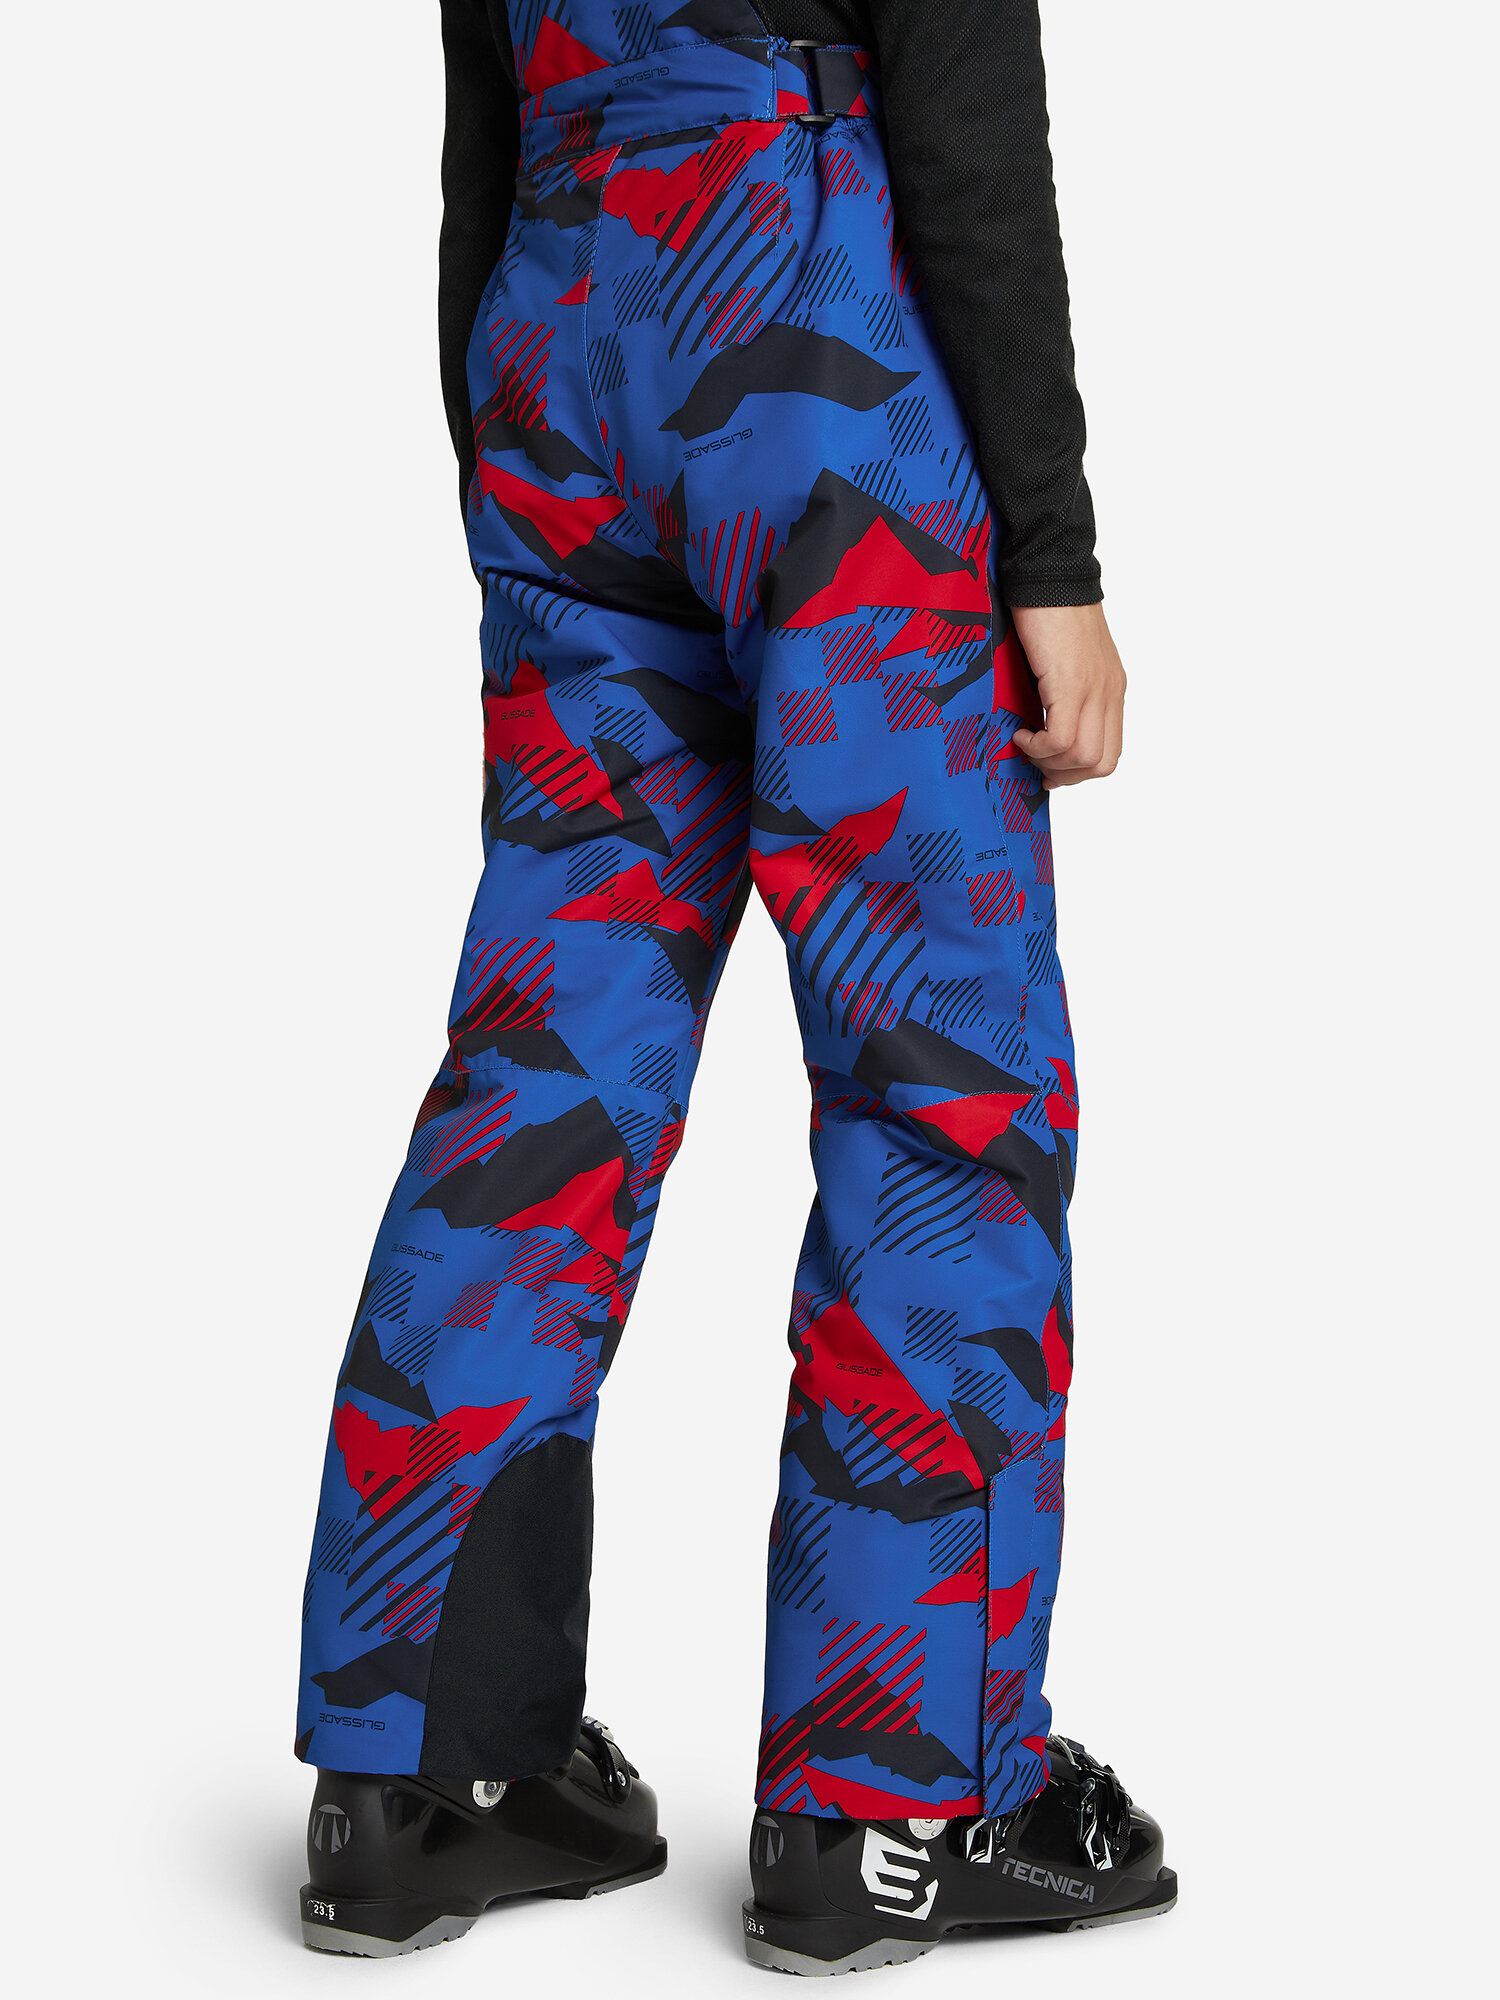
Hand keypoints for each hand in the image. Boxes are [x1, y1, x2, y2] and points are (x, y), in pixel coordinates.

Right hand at [1009, 603, 1125, 788]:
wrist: (1047, 572)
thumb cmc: (1047, 609)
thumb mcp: (1065, 660)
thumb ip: (1064, 693)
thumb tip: (1042, 726)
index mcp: (1111, 689)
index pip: (1110, 751)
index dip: (1079, 771)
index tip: (1049, 767)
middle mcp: (1109, 692)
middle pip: (1101, 763)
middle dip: (1065, 775)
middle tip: (1035, 762)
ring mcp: (1094, 689)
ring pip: (1083, 757)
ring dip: (1048, 762)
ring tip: (1024, 742)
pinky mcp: (1071, 683)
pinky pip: (1061, 739)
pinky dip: (1038, 746)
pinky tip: (1020, 731)